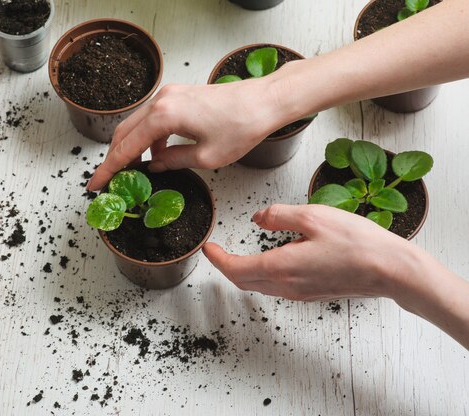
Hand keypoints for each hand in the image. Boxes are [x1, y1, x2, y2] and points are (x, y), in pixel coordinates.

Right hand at [87, 79, 291, 190]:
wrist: (264, 101)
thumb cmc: (241, 126)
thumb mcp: (205, 157)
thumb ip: (173, 161)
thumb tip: (154, 165)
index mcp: (164, 116)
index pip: (126, 147)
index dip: (109, 169)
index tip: (95, 184)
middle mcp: (161, 100)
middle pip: (124, 132)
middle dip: (114, 157)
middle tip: (108, 180)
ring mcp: (169, 94)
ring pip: (136, 123)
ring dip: (130, 146)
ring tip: (130, 171)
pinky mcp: (178, 95)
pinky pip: (152, 118)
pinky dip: (148, 137)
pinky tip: (156, 154)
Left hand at [203, 204, 411, 300]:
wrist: (390, 270)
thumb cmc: (356, 243)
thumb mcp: (312, 216)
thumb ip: (278, 215)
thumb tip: (257, 219)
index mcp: (280, 267)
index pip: (235, 268)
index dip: (217, 258)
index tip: (208, 248)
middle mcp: (286, 285)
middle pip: (244, 281)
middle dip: (226, 266)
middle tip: (218, 251)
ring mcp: (300, 292)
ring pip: (260, 285)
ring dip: (244, 272)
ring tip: (237, 255)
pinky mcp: (312, 292)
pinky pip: (277, 286)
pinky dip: (263, 275)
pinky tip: (270, 261)